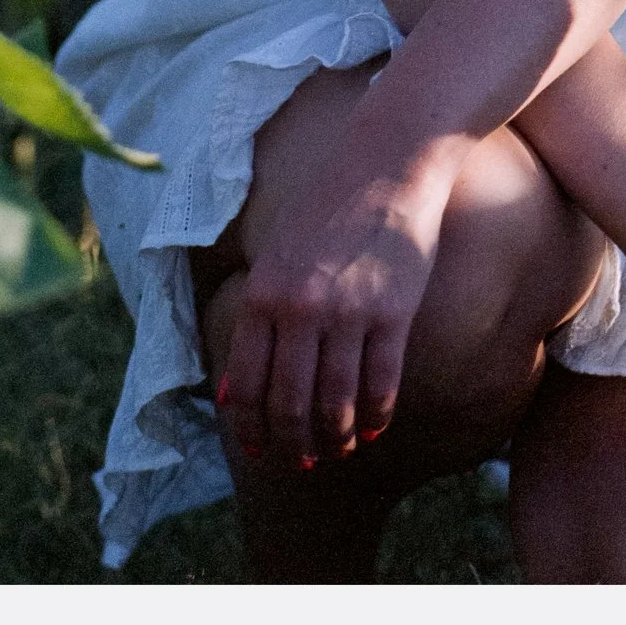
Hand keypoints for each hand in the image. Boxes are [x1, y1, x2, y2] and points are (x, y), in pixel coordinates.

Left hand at [216, 133, 461, 469]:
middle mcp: (300, 307)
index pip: (246, 384)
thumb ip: (257, 321)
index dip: (251, 428)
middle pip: (289, 404)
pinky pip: (381, 383)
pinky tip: (375, 426)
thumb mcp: (278, 256)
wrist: (388, 161)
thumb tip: (231, 394)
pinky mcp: (393, 312)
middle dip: (292, 446)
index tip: (258, 452)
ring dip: (336, 439)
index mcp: (263, 293)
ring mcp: (349, 312)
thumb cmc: (330, 208)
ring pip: (335, 404)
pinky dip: (377, 415)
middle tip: (302, 464)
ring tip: (339, 450)